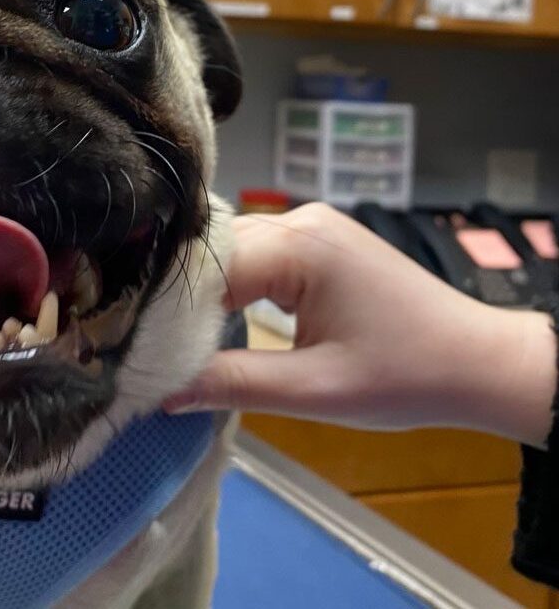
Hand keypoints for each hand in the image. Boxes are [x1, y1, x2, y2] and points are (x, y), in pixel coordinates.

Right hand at [165, 203, 556, 447]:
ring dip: (205, 292)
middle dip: (180, 298)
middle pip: (214, 252)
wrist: (479, 363)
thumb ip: (232, 384)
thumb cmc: (408, 376)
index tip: (134, 345)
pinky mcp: (321, 242)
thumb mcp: (313, 390)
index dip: (168, 308)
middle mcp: (303, 222)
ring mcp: (314, 227)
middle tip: (141, 341)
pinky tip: (214, 318)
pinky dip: (233, 286)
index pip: (208, 267)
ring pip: (232, 251)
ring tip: (168, 334)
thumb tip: (160, 390)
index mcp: (303, 247)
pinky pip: (258, 255)